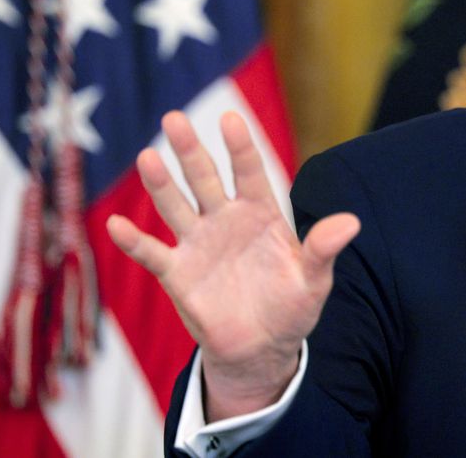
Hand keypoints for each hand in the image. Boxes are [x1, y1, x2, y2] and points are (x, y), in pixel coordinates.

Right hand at [107, 111, 358, 420]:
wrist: (263, 347)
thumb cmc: (292, 307)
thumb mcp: (314, 280)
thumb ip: (323, 250)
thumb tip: (352, 223)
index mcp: (261, 214)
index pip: (249, 172)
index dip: (240, 147)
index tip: (230, 118)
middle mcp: (225, 220)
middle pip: (204, 178)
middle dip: (190, 150)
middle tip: (175, 117)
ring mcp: (198, 243)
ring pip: (175, 206)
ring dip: (160, 184)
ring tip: (147, 157)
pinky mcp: (177, 273)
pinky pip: (152, 253)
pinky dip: (134, 241)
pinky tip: (114, 224)